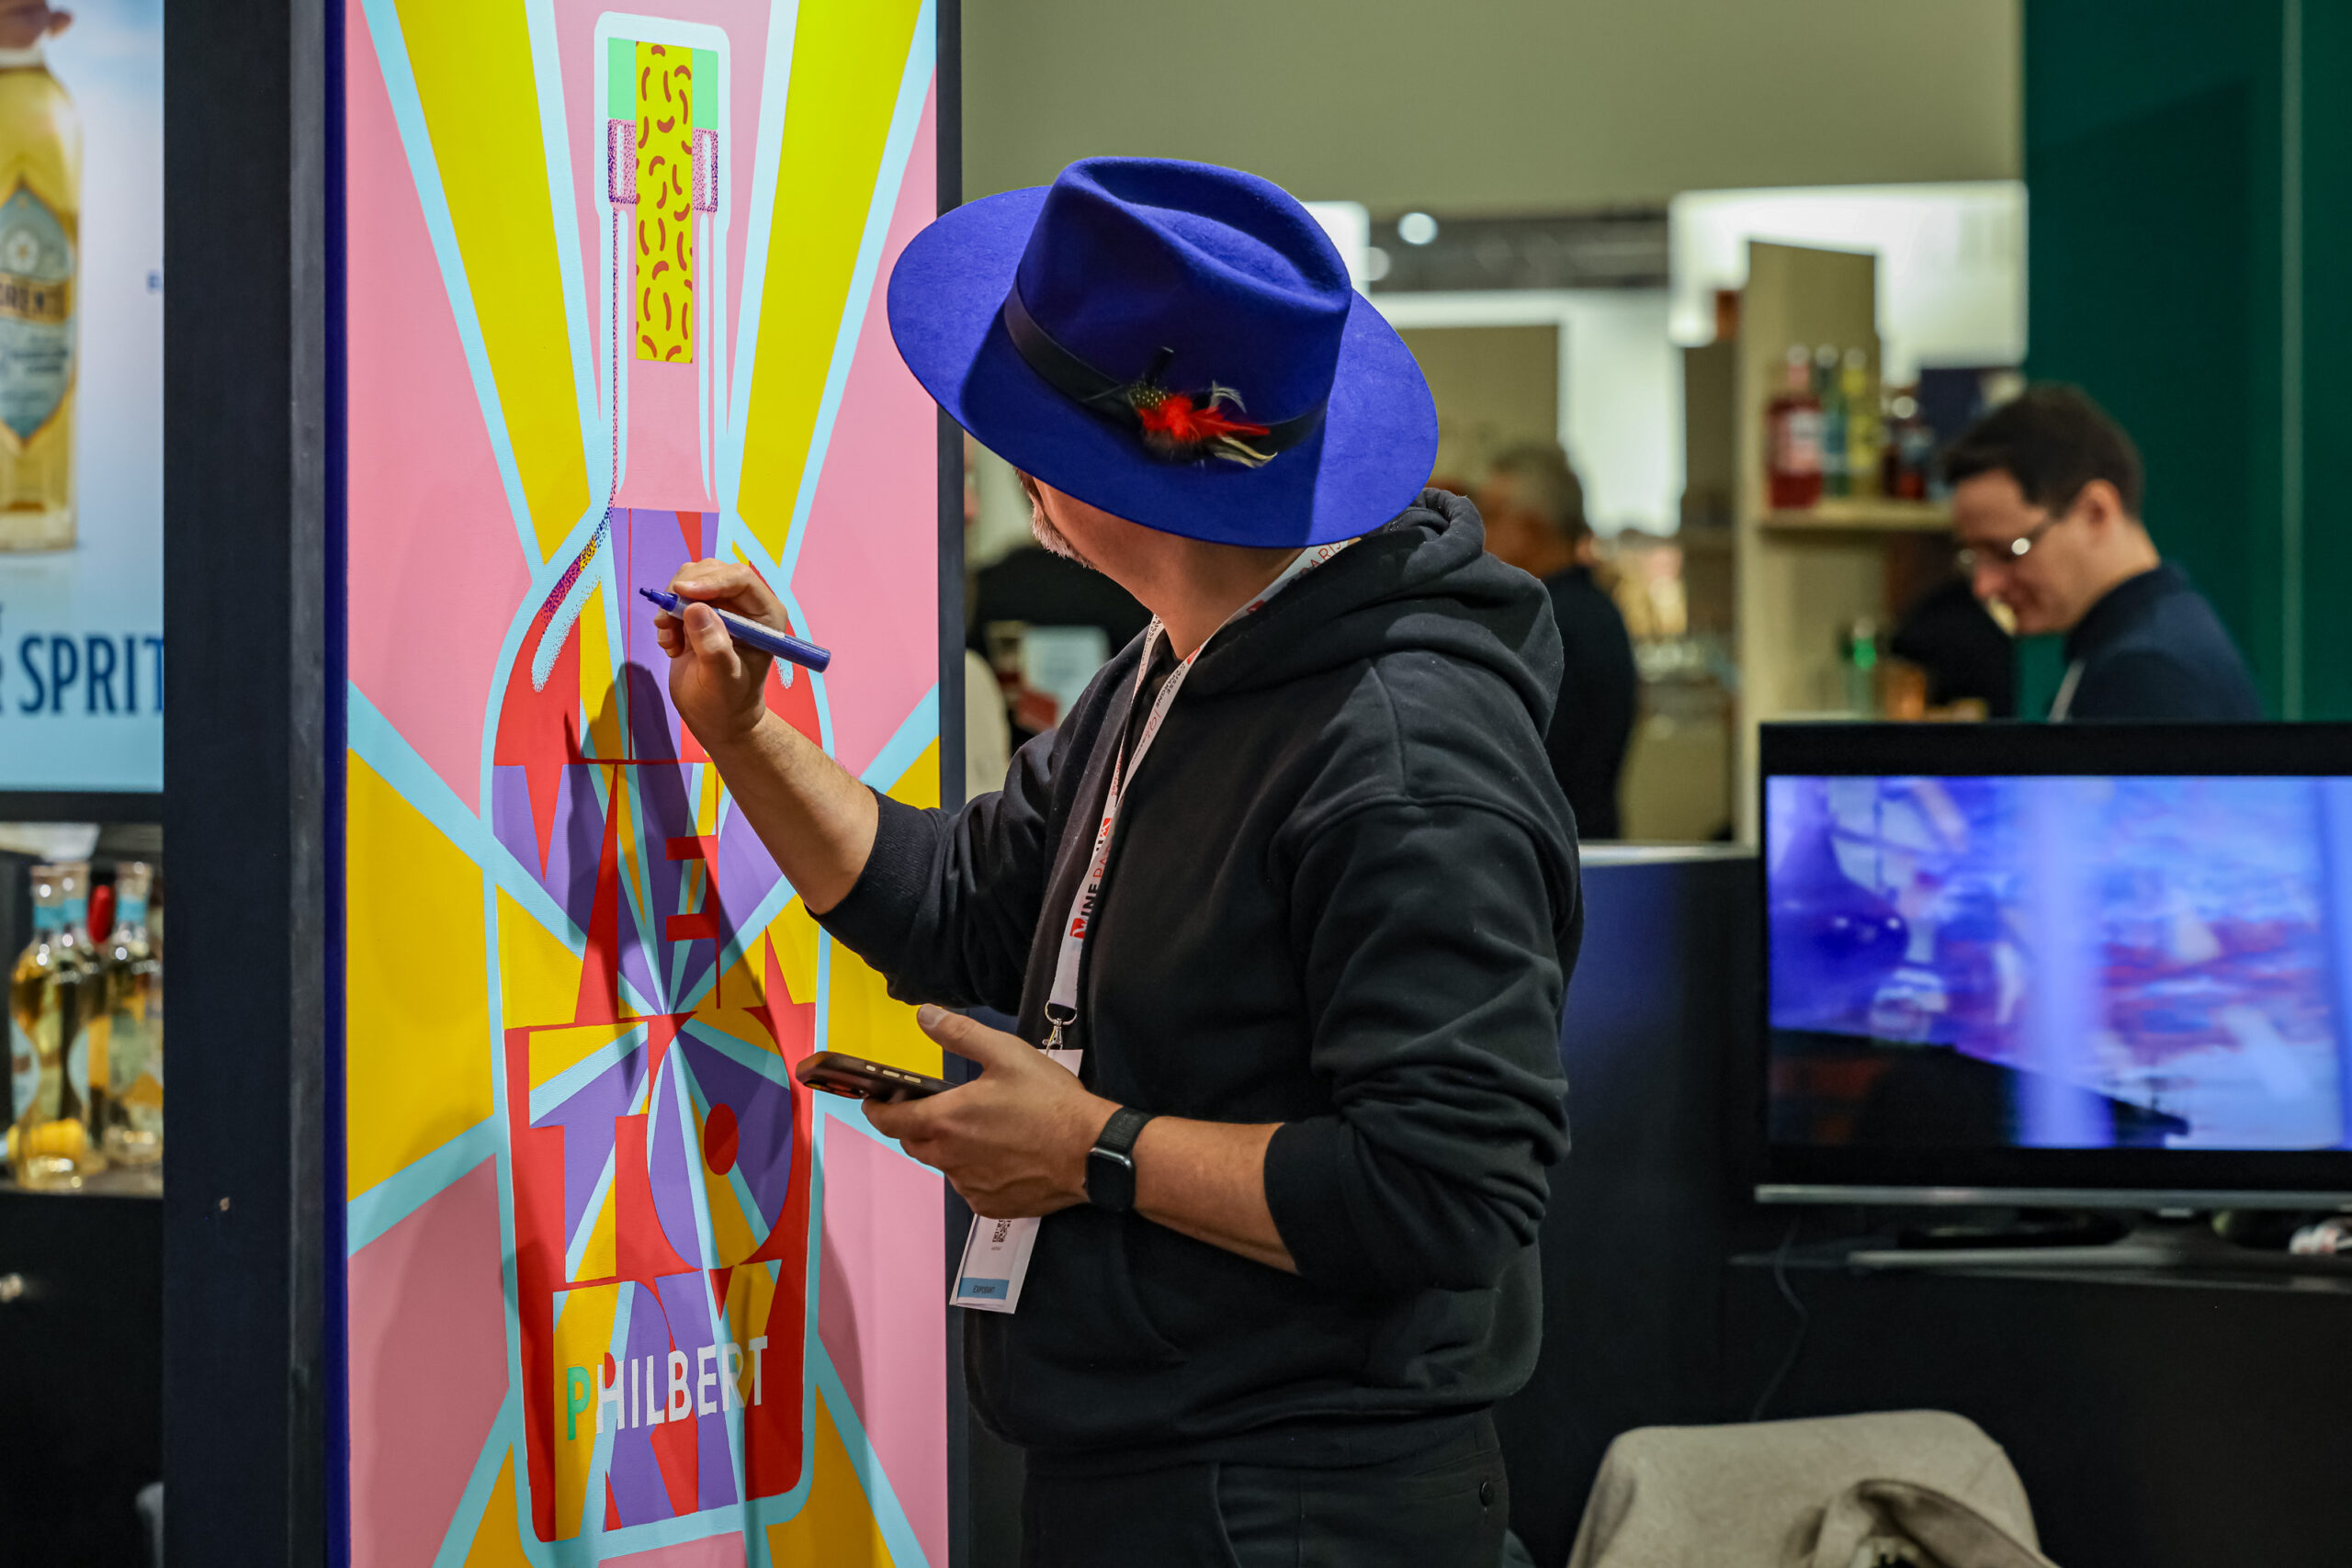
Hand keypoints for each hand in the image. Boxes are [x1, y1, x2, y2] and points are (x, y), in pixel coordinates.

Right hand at [652, 559, 795, 749]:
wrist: (715, 717)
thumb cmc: (727, 703)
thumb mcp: (722, 679)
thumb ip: (713, 647)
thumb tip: (696, 609)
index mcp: (765, 615)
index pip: (740, 579)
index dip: (710, 580)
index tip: (681, 593)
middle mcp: (745, 604)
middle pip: (711, 571)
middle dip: (683, 590)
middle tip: (666, 621)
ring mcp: (721, 606)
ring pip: (690, 580)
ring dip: (671, 606)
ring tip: (669, 640)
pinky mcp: (699, 613)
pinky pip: (676, 597)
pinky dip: (666, 617)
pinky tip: (670, 646)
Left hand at [863, 1005, 1119, 1218]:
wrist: (1090, 1151)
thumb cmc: (1050, 1102)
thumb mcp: (1006, 1053)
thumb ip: (959, 1033)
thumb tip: (924, 1016)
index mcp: (946, 1120)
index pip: (889, 1120)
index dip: (877, 1108)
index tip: (874, 1101)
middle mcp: (950, 1158)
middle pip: (913, 1143)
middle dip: (914, 1125)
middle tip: (935, 1106)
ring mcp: (969, 1185)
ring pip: (943, 1165)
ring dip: (948, 1148)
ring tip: (981, 1128)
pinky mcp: (990, 1205)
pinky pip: (969, 1186)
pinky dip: (974, 1170)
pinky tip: (1001, 1154)